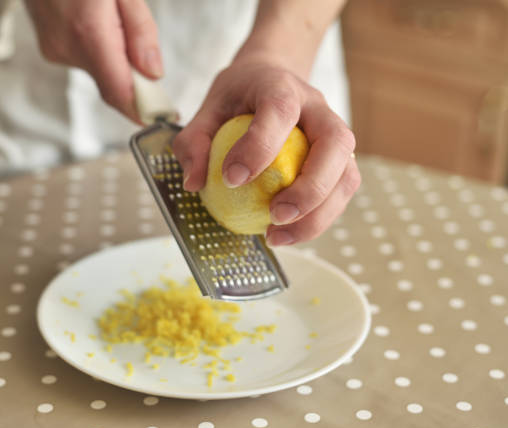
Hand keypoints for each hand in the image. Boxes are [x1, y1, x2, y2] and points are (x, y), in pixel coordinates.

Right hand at [24, 0, 162, 121]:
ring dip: (117, 61)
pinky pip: (85, 60)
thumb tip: (154, 73)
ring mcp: (55, 49)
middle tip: (150, 63)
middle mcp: (67, 48)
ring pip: (100, 71)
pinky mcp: (50, 47)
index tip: (165, 116)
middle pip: (113, 84)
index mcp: (88, 32)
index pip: (119, 92)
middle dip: (136, 80)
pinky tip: (99, 22)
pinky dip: (101, 52)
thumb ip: (139, 30)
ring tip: (114, 19)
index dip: (144, 111)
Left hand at [172, 57, 359, 244]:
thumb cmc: (238, 97)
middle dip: (309, 188)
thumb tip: (194, 183)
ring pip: (346, 175)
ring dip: (318, 214)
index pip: (280, 110)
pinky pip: (340, 193)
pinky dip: (319, 219)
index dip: (259, 147)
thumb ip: (194, 142)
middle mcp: (318, 108)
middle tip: (274, 216)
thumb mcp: (207, 111)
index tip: (231, 179)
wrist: (270, 79)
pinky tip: (287, 233)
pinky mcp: (340, 161)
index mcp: (281, 87)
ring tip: (278, 235)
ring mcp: (335, 134)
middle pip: (335, 144)